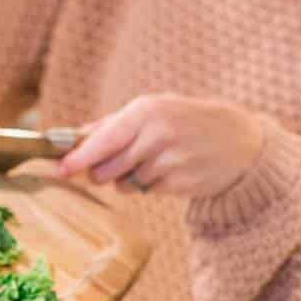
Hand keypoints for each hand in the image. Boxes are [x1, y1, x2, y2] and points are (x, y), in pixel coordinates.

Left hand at [56, 94, 265, 198]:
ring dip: (128, 179)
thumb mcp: (154, 109)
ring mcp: (170, 161)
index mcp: (146, 111)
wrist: (239, 140)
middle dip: (102, 172)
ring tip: (153, 161)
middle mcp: (157, 134)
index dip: (79, 157)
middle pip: (106, 168)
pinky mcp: (180, 183)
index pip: (103, 139)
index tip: (61, 169)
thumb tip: (76, 136)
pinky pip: (146, 191)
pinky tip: (168, 170)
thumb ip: (114, 122)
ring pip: (124, 183)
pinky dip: (149, 185)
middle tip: (117, 163)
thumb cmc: (188, 121)